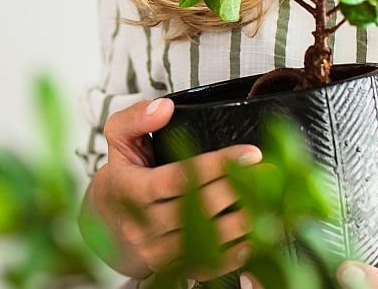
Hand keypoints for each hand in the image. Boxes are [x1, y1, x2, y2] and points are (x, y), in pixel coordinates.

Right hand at [87, 96, 262, 280]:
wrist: (107, 221)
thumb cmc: (124, 173)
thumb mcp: (119, 138)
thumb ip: (136, 117)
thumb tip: (165, 108)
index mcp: (132, 190)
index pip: (180, 177)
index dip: (218, 165)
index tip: (251, 153)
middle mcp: (143, 226)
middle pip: (199, 209)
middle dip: (238, 190)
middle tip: (269, 174)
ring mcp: (157, 252)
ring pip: (207, 241)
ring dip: (243, 221)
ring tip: (270, 201)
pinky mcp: (172, 269)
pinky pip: (208, 268)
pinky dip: (236, 254)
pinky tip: (257, 235)